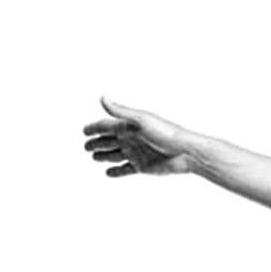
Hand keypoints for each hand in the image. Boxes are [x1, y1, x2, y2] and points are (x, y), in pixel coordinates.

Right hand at [82, 97, 198, 176]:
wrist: (186, 153)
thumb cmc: (166, 133)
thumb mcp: (141, 120)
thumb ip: (121, 112)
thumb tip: (102, 98)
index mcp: (129, 126)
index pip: (106, 126)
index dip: (94, 128)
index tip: (84, 131)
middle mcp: (131, 139)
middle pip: (109, 141)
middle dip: (96, 143)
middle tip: (86, 147)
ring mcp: (136, 153)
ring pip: (115, 155)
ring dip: (104, 156)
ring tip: (94, 157)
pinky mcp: (143, 167)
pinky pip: (126, 170)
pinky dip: (117, 172)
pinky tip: (108, 173)